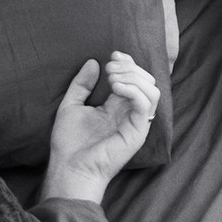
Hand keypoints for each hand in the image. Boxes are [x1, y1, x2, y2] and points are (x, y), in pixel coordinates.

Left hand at [42, 52, 158, 204]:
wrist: (70, 167)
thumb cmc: (69, 142)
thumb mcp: (70, 105)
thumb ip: (81, 84)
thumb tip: (93, 62)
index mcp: (116, 106)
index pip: (133, 78)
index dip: (128, 63)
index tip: (112, 54)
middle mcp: (128, 112)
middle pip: (145, 81)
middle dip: (130, 67)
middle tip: (110, 67)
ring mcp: (135, 122)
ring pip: (152, 90)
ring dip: (134, 77)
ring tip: (112, 77)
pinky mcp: (138, 131)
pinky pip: (147, 104)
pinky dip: (135, 90)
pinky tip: (117, 88)